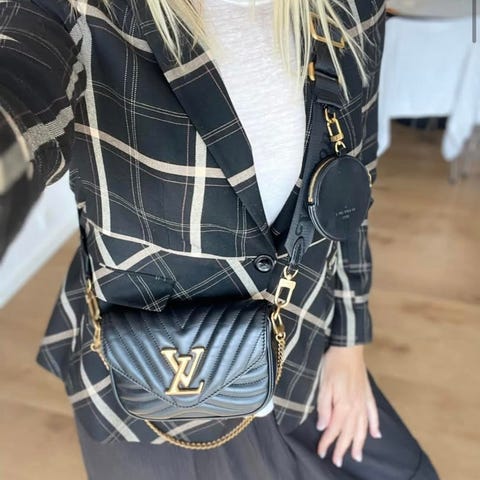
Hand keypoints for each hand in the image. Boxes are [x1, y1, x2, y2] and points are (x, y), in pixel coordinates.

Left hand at [316, 345, 381, 467]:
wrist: (347, 348)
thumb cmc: (332, 364)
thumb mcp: (323, 385)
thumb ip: (324, 407)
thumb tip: (323, 427)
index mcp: (343, 405)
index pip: (334, 430)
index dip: (327, 443)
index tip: (322, 453)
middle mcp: (356, 407)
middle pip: (349, 433)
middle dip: (342, 448)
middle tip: (338, 461)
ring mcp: (364, 401)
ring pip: (362, 428)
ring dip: (359, 443)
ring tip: (357, 456)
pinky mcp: (368, 394)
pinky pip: (373, 414)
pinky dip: (375, 426)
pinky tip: (376, 435)